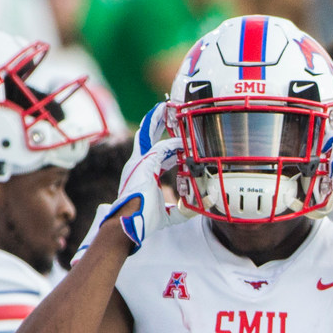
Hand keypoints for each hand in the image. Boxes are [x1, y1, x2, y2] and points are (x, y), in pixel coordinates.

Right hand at [73, 104, 184, 260]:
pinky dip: (173, 144)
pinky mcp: (143, 165)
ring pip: (149, 134)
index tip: (181, 138)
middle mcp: (138, 163)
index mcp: (143, 171)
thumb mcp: (168, 213)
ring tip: (169, 107)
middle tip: (168, 107)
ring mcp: (138, 162)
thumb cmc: (143, 219)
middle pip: (147, 134)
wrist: (127, 224)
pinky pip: (161, 148)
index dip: (168, 143)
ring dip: (160, 120)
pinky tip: (184, 142)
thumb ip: (183, 208)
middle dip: (158, 120)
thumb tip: (204, 204)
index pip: (156, 150)